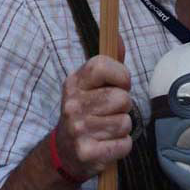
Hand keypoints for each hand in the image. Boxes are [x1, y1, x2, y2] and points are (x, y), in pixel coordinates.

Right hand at [55, 40, 131, 180]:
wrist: (64, 151)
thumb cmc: (85, 112)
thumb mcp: (90, 86)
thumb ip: (108, 62)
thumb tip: (118, 37)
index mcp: (74, 82)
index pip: (102, 65)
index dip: (120, 75)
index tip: (121, 84)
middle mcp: (73, 104)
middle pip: (122, 98)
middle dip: (124, 107)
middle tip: (111, 112)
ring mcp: (78, 129)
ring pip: (125, 123)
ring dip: (122, 128)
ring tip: (108, 129)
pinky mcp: (87, 152)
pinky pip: (124, 144)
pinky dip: (122, 146)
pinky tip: (108, 144)